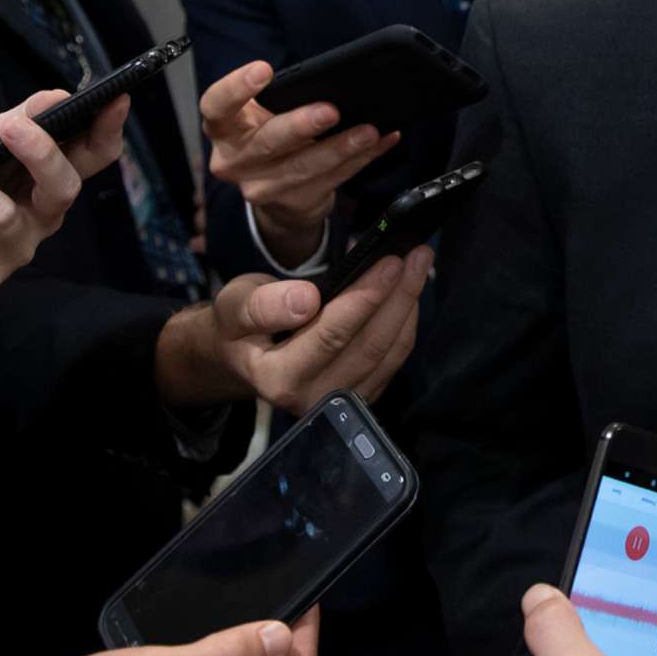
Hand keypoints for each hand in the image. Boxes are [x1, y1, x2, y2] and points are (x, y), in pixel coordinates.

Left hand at [0, 90, 127, 416]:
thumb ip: (17, 124)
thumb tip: (56, 96)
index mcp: (49, 185)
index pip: (94, 159)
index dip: (107, 131)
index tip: (114, 99)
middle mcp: (42, 220)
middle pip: (62, 189)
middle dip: (41, 154)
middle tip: (11, 127)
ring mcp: (12, 253)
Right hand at [156, 245, 434, 412]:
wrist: (244, 357)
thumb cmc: (240, 326)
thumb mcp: (236, 306)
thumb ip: (263, 306)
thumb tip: (306, 301)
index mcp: (279, 379)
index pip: (332, 336)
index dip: (365, 297)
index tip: (390, 261)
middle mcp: (313, 399)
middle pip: (370, 345)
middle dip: (399, 295)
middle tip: (418, 253)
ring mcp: (341, 401)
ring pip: (389, 353)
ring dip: (409, 305)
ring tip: (420, 263)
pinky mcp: (360, 395)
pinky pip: (393, 359)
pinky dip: (406, 322)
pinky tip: (408, 291)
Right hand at [202, 60, 403, 267]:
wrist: (273, 191)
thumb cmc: (270, 134)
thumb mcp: (264, 114)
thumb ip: (281, 99)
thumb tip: (332, 79)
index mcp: (224, 128)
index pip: (216, 105)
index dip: (236, 88)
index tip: (264, 69)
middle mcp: (234, 160)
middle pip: (266, 142)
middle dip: (301, 126)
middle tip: (331, 110)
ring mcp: (261, 187)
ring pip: (303, 167)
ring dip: (341, 148)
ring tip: (368, 131)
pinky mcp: (292, 203)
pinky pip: (332, 179)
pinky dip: (361, 159)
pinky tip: (381, 142)